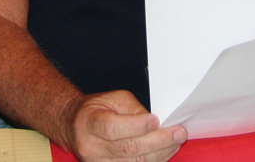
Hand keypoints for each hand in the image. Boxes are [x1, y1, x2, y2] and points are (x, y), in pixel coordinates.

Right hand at [67, 90, 185, 161]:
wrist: (75, 127)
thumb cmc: (97, 110)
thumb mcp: (114, 99)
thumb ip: (134, 110)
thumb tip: (156, 124)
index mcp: (89, 123)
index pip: (112, 129)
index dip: (136, 126)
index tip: (156, 120)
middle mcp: (91, 147)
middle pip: (127, 149)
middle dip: (158, 141)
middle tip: (179, 133)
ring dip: (160, 154)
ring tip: (176, 142)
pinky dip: (153, 161)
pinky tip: (165, 152)